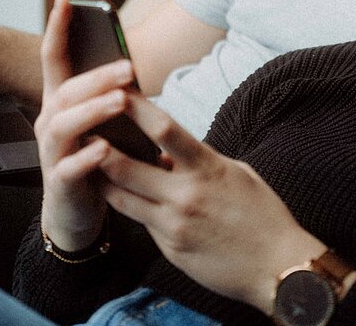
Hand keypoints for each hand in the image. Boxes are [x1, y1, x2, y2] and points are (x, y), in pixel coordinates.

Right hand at [35, 0, 140, 249]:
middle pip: (66, 91)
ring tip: (121, 101)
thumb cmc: (93, 162)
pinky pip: (69, 168)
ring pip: (65, 125)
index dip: (57, 29)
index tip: (65, 0)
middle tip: (129, 67)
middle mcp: (50, 123)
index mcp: (60, 104)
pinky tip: (106, 149)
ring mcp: (51, 153)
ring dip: (94, 110)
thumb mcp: (100, 124)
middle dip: (97, 76)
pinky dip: (88, 158)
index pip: (53, 60)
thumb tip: (130, 65)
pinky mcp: (60, 182)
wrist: (75, 213)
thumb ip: (108, 97)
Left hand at [96, 92, 329, 314]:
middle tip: (78, 125)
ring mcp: (175, 222)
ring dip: (100, 177)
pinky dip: (124, 205)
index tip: (115, 88)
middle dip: (98, 145)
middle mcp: (187, 193)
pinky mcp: (170, 247)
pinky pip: (139, 221)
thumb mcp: (235, 175)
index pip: (165, 129)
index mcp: (208, 166)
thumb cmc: (262, 215)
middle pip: (128, 165)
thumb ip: (199, 161)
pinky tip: (110, 193)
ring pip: (122, 196)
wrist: (278, 268)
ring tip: (80, 159)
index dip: (135, 107)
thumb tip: (165, 153)